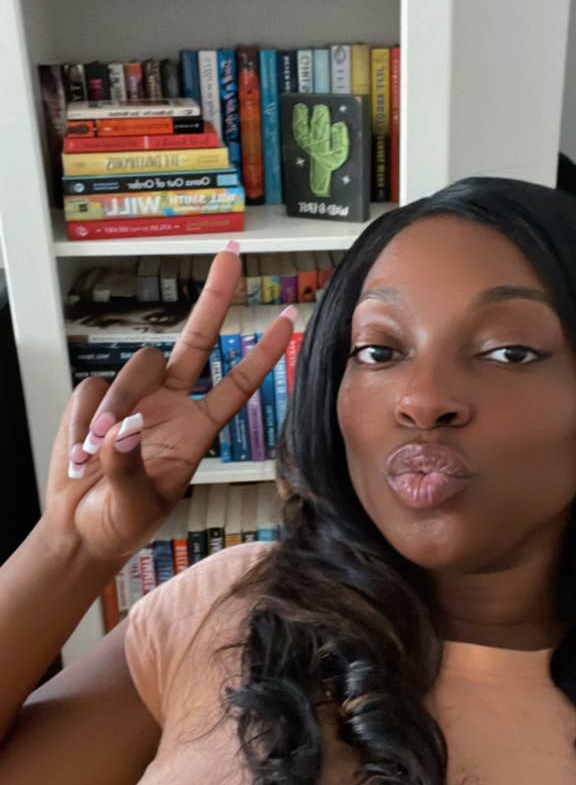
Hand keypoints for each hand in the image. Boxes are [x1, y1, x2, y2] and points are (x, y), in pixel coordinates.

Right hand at [43, 244, 294, 571]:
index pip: (237, 385)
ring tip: (92, 452)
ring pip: (136, 365)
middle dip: (214, 295)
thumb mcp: (136, 506)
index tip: (288, 320)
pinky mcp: (95, 399)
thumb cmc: (120, 522)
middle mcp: (170, 404)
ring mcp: (133, 398)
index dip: (262, 354)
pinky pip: (92, 390)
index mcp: (196, 430)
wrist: (79, 530)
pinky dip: (82, 421)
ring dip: (115, 406)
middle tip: (232, 254)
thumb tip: (121, 429)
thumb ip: (129, 468)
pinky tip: (78, 452)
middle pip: (196, 338)